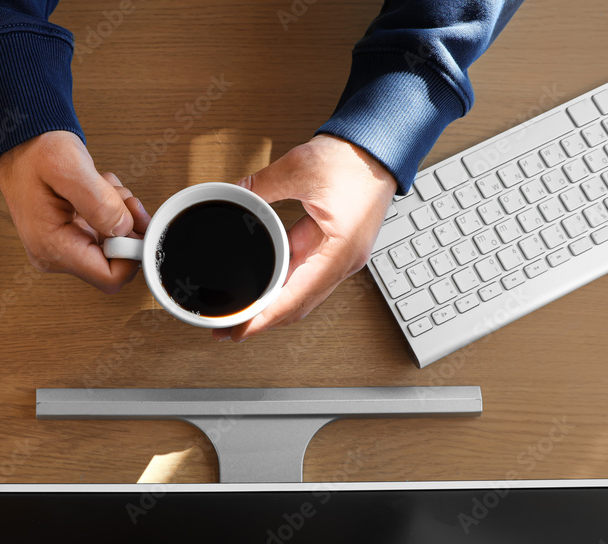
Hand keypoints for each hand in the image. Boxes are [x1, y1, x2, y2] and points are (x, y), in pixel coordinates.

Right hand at [0, 130, 151, 292]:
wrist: (20, 141)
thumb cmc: (35, 151)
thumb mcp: (69, 167)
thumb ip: (99, 202)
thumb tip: (124, 229)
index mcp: (52, 246)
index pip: (109, 277)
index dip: (132, 253)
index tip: (135, 222)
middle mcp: (55, 254)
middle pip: (115, 261)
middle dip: (127, 228)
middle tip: (123, 199)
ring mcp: (62, 246)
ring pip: (114, 244)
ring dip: (120, 214)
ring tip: (104, 187)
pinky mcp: (69, 235)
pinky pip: (105, 232)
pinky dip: (111, 210)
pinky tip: (98, 190)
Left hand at [213, 134, 396, 341]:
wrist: (379, 146)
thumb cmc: (355, 159)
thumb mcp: (297, 169)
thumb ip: (260, 187)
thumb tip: (233, 198)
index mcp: (340, 250)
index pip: (295, 298)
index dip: (264, 319)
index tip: (240, 332)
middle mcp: (343, 261)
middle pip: (298, 306)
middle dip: (263, 320)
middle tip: (228, 329)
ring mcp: (340, 257)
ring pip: (301, 294)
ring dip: (272, 306)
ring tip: (242, 312)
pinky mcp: (335, 248)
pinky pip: (305, 276)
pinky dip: (282, 286)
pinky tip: (262, 289)